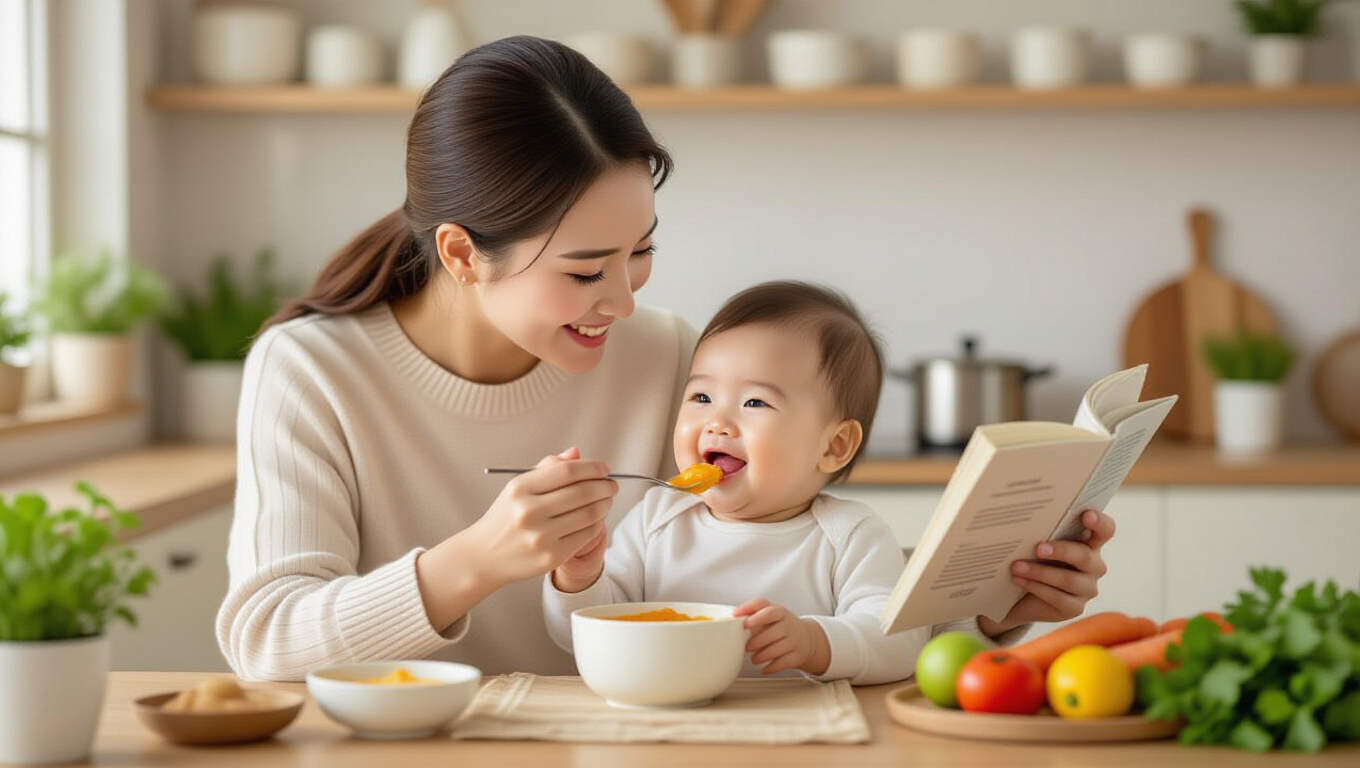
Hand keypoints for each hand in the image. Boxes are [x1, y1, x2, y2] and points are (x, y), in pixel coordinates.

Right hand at [465, 447, 617, 588]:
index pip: (568, 471)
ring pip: (589, 514)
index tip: (604, 468)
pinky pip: (586, 535)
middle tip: (612, 485)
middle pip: (583, 492)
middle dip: (605, 486)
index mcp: (520, 489)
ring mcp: (541, 537)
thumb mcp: (518, 487)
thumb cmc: (506, 517)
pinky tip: (596, 518)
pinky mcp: (551, 557)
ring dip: (605, 504)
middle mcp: (529, 512)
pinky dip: (597, 524)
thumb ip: (548, 468)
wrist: (484, 555)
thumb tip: (577, 454)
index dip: (592, 468)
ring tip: (607, 499)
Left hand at [734, 598, 830, 675]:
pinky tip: (763, 669)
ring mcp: (794, 640)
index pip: (768, 609)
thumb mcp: (770, 615)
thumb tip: (730, 618)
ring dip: (763, 655)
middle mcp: (788, 625)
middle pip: (773, 631)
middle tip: (747, 647)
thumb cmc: (781, 625)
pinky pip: (784, 662)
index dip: (755, 615)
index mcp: (779, 612)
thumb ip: (752, 614)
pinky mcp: (797, 655)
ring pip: (778, 648)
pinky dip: (772, 667)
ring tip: (754, 659)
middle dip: (757, 641)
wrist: (806, 638)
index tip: (743, 621)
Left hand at [979, 509, 1115, 636]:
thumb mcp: (1037, 544)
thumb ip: (1042, 532)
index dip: (1099, 522)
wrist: (1019, 596)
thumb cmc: (1032, 560)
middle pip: (1084, 556)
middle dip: (1060, 551)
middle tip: (1037, 548)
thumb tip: (1025, 519)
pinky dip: (1035, 587)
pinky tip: (1018, 580)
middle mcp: (1094, 565)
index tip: (1086, 515)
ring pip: (1068, 579)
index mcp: (1090, 543)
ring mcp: (1087, 588)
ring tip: (1016, 566)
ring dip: (1040, 572)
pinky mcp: (1075, 607)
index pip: (1105, 530)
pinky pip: (1058, 598)